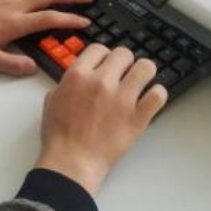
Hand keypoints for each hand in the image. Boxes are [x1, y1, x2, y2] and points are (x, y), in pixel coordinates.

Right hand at [35, 44, 167, 196]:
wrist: (72, 162)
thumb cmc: (59, 135)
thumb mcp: (52, 100)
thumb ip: (67, 82)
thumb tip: (79, 77)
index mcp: (78, 75)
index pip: (99, 48)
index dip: (104, 55)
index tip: (107, 63)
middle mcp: (101, 82)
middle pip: (124, 54)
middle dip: (124, 62)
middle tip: (124, 73)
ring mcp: (122, 99)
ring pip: (146, 68)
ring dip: (144, 72)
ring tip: (142, 81)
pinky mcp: (138, 117)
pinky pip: (158, 95)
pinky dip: (157, 94)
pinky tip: (151, 98)